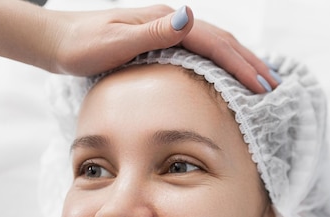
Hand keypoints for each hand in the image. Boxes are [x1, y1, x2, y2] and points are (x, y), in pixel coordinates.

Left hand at [43, 5, 277, 92]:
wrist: (56, 41)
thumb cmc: (80, 46)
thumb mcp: (114, 42)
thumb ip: (153, 32)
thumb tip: (190, 17)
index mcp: (165, 22)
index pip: (214, 43)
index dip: (241, 66)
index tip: (262, 87)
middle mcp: (169, 21)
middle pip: (221, 41)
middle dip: (249, 64)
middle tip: (273, 87)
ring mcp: (165, 30)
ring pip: (213, 46)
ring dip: (238, 63)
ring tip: (259, 81)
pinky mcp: (159, 41)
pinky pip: (199, 52)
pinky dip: (219, 63)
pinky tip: (224, 75)